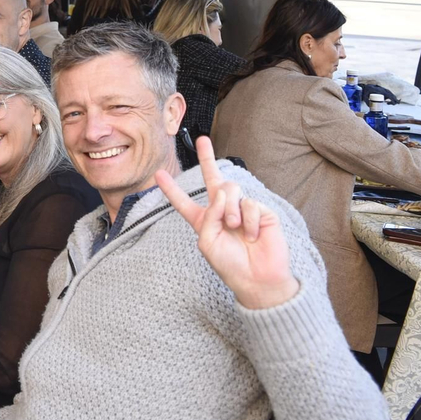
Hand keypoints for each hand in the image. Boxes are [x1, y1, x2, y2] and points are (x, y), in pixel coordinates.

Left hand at [155, 136, 299, 310]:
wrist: (258, 279)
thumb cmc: (230, 265)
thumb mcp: (207, 242)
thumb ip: (208, 215)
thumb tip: (220, 193)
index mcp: (204, 220)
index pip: (184, 202)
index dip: (171, 189)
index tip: (158, 174)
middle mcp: (222, 211)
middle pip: (212, 179)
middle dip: (207, 158)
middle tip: (202, 140)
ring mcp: (242, 209)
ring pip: (230, 189)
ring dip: (229, 208)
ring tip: (235, 227)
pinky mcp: (262, 212)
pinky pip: (250, 203)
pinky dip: (249, 220)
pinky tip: (253, 235)